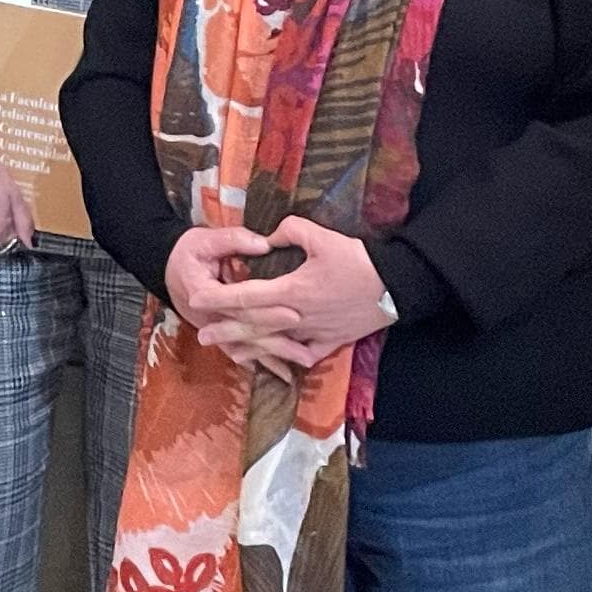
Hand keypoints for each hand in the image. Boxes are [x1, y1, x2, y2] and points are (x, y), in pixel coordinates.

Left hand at [177, 215, 390, 373]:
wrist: (394, 288)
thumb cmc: (357, 261)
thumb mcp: (322, 237)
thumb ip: (290, 231)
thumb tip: (267, 237)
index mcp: (291, 290)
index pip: (246, 295)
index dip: (219, 298)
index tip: (196, 299)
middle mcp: (297, 317)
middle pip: (253, 326)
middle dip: (225, 330)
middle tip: (201, 335)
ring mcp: (313, 333)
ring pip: (274, 344)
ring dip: (249, 348)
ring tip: (230, 351)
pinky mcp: (330, 342)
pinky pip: (302, 354)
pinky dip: (286, 358)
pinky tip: (274, 361)